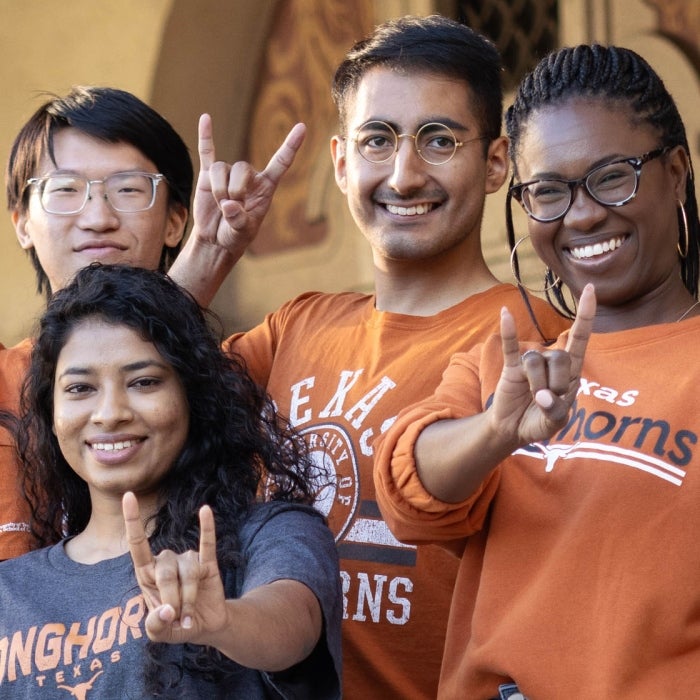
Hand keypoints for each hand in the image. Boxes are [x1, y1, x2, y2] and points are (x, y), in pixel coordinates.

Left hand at [123, 491, 226, 644]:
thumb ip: (154, 627)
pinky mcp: (208, 564)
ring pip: (188, 572)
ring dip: (189, 598)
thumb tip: (166, 609)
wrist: (203, 626)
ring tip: (188, 616)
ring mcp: (187, 561)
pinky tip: (205, 511)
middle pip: (165, 570)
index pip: (137, 543)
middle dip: (171, 597)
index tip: (128, 496)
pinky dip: (207, 527)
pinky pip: (207, 543)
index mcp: (147, 574)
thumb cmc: (174, 625)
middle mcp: (166, 562)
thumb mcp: (159, 634)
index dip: (133, 520)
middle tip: (175, 617)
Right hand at [191, 113, 305, 257]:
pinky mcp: (208, 176)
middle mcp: (249, 177)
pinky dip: (206, 136)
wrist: (215, 240)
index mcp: (265, 188)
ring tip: (220, 205)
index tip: (302, 127)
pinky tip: (205, 118)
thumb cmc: (235, 236)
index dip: (290, 146)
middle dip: (235, 189)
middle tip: (231, 208)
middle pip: (242, 167)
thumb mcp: (242, 233)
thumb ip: (239, 220)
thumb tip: (228, 205)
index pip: (281, 162)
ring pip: (221, 168)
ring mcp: (228, 175)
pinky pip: (207, 152)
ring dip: (219, 189)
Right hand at [490, 283, 595, 444]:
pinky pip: (510, 346)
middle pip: (559, 357)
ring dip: (534, 382)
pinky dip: (508, 331)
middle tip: (544, 400)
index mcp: (571, 373)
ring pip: (536, 360)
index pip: (580, 339)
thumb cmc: (538, 423)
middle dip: (553, 382)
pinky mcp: (511, 367)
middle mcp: (552, 363)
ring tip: (531, 396)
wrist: (512, 429)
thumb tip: (541, 395)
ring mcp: (531, 363)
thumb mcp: (554, 424)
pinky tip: (505, 313)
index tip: (591, 290)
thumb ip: (555, 410)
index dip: (585, 315)